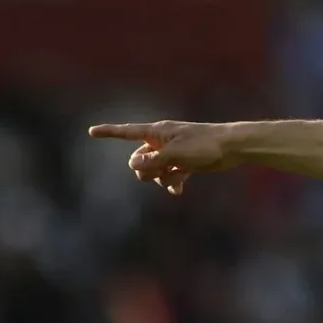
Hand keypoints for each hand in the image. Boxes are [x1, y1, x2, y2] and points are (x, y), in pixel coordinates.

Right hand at [88, 120, 237, 194]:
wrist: (232, 147)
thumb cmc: (205, 145)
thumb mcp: (176, 154)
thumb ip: (153, 161)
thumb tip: (134, 167)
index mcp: (158, 132)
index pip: (127, 132)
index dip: (109, 132)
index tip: (91, 131)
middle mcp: (162, 142)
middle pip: (139, 160)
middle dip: (146, 170)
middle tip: (163, 168)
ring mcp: (173, 154)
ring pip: (154, 171)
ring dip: (161, 178)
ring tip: (177, 177)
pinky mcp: (184, 164)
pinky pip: (169, 176)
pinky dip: (172, 183)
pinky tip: (180, 190)